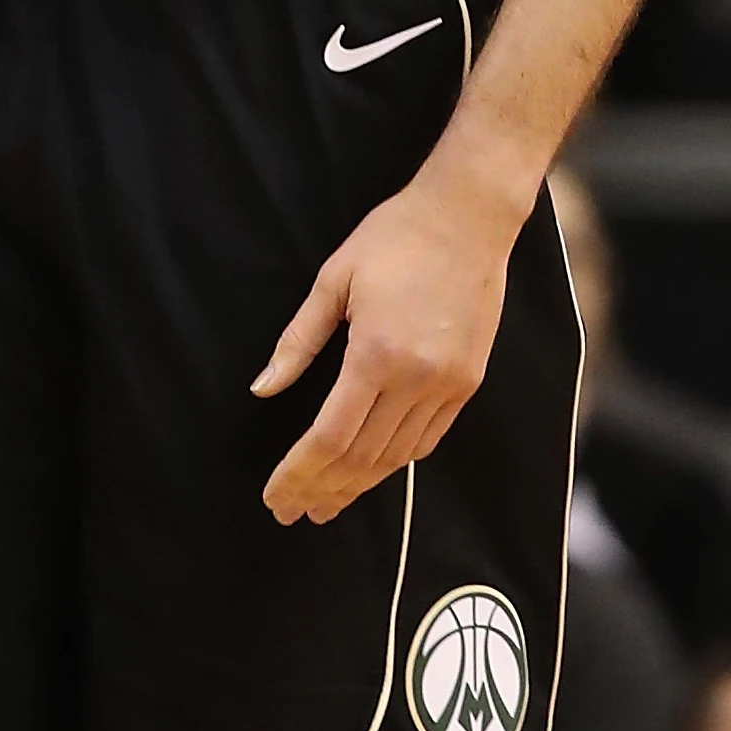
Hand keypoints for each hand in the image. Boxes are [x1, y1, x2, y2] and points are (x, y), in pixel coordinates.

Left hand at [253, 162, 526, 524]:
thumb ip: (296, 343)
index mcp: (375, 354)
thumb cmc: (393, 239)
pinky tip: (371, 473)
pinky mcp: (468, 382)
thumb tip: (262, 390)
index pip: (329, 437)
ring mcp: (448, 384)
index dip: (297, 473)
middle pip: (361, 457)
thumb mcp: (332, 282)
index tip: (275, 496)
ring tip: (325, 504)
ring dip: (357, 486)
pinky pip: (428, 439)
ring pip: (396, 457)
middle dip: (321, 490)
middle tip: (291, 512)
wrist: (468, 218)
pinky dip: (395, 463)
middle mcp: (416, 378)